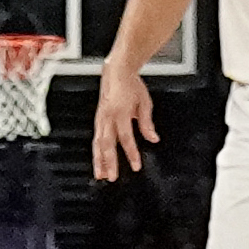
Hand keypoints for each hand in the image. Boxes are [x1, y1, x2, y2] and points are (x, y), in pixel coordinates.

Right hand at [87, 62, 158, 181]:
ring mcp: (100, 118)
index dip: (131, 153)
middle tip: (111, 178)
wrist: (116, 71)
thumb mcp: (145, 102)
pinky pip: (96, 137)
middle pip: (107, 144)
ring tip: (100, 174)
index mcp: (120, 112)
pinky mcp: (97, 118)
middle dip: (109, 162)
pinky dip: (96, 151)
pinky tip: (97, 160)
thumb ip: (147, 123)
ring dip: (98, 160)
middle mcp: (107, 116)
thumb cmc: (131, 84)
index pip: (126, 138)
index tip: (136, 166)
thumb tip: (153, 138)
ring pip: (97, 143)